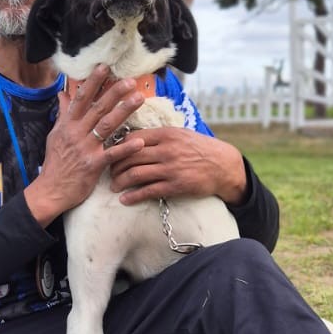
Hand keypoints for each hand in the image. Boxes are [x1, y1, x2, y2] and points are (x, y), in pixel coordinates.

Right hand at [25, 65, 147, 227]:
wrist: (51, 190)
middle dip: (114, 92)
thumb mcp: (55, 136)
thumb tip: (62, 94)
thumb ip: (63, 114)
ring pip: (107, 125)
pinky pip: (112, 154)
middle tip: (130, 80)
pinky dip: (126, 147)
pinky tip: (140, 141)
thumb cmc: (56, 163)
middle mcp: (76, 133)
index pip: (81, 99)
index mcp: (68, 125)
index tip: (104, 67)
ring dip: (123, 111)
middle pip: (98, 108)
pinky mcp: (93, 165)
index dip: (93, 83)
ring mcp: (85, 148)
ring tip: (139, 99)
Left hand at [109, 127, 246, 206]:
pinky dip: (133, 196)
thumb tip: (134, 139)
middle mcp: (167, 149)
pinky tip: (125, 199)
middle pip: (130, 156)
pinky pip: (148, 191)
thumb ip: (159, 136)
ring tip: (114, 186)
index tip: (111, 153)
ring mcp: (171, 168)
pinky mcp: (175, 185)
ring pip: (135, 174)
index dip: (118, 146)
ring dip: (120, 181)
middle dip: (114, 165)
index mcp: (166, 134)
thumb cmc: (199, 149)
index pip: (133, 138)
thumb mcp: (181, 134)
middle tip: (108, 172)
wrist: (223, 165)